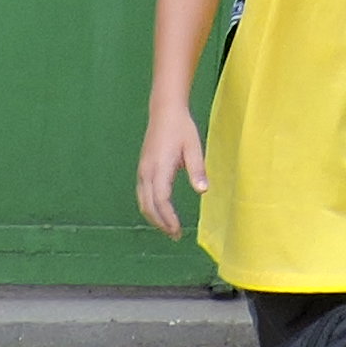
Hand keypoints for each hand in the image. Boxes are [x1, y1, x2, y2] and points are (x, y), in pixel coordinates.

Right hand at [139, 104, 207, 238]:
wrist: (164, 111)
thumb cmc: (181, 128)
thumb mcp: (193, 147)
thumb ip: (197, 170)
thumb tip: (203, 191)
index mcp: (160, 167)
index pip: (161, 200)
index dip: (168, 218)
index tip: (178, 231)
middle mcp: (147, 172)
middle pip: (149, 205)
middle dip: (161, 223)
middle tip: (176, 235)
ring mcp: (142, 170)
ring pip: (143, 201)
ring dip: (154, 218)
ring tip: (169, 229)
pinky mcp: (143, 169)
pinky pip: (142, 194)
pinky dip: (150, 207)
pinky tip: (161, 212)